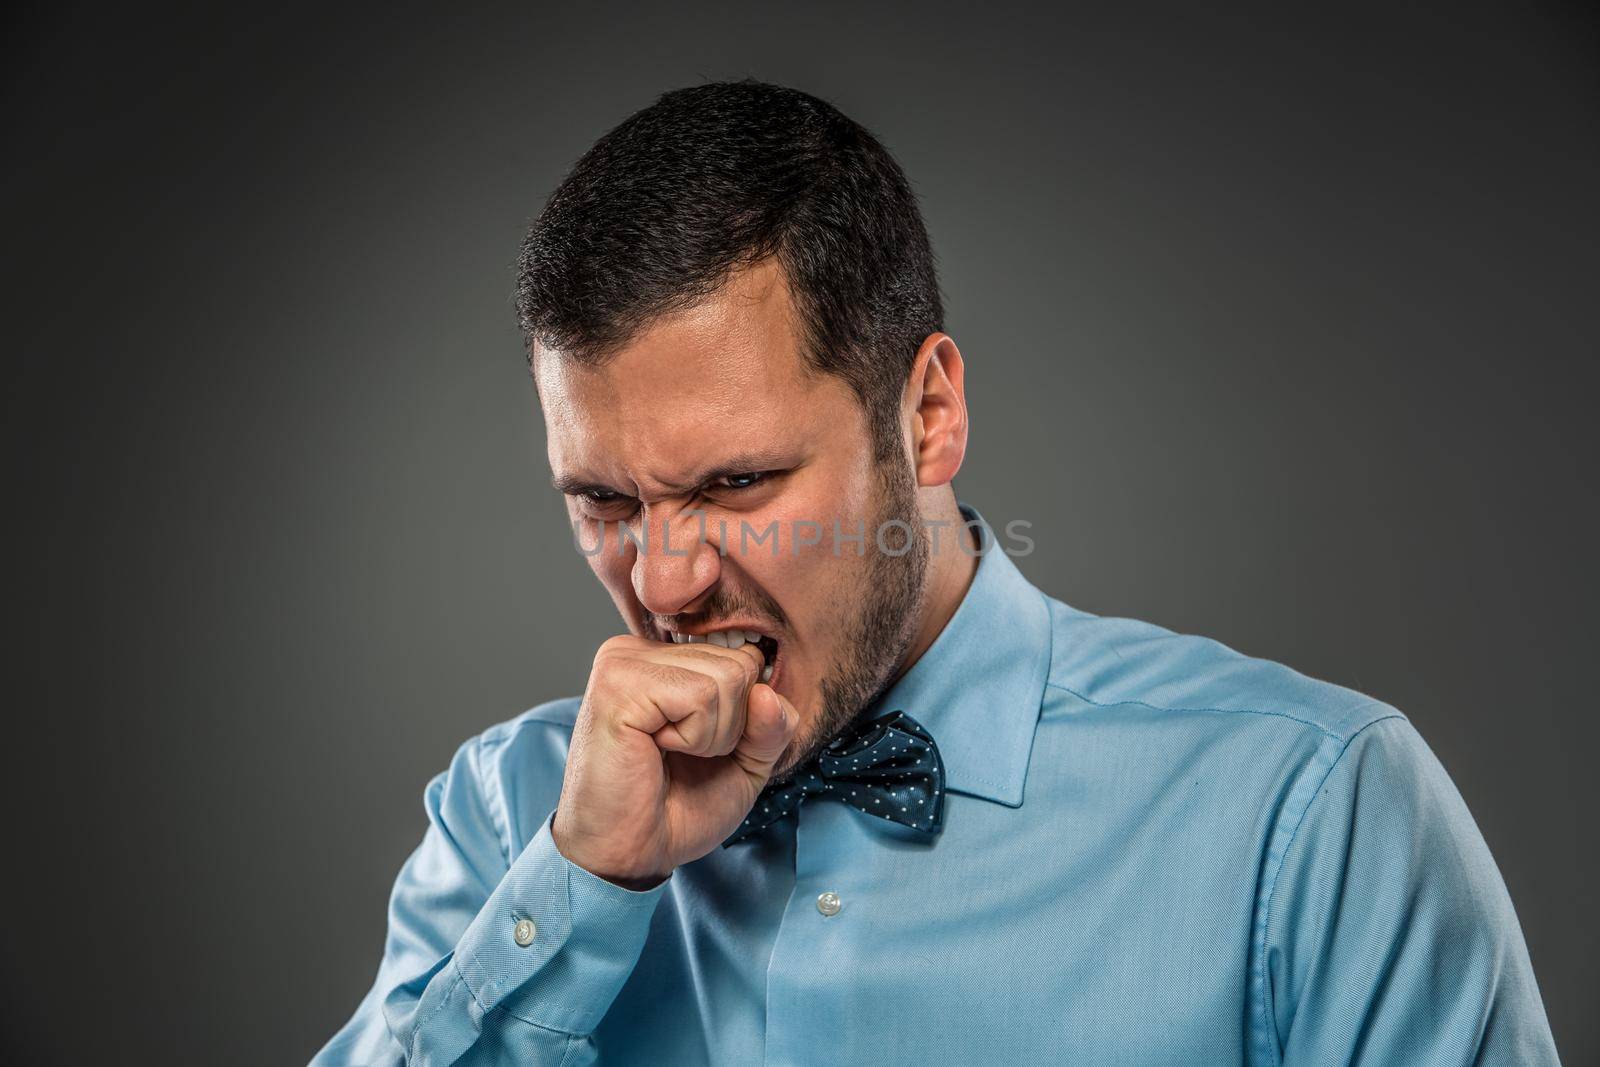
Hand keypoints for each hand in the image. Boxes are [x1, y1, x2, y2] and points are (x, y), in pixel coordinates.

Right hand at [550, 634, 798, 887]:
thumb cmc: (677, 809)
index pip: (744, 656)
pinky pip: (702, 696)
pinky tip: (656, 750)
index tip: (698, 745)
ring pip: (727, 678)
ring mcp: (624, 662)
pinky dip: (695, 737)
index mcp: (661, 658)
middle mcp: (638, 650)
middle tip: (681, 754)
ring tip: (668, 752)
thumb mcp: (745, 762)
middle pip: (740, 664)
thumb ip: (772, 725)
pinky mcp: (619, 685)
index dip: (744, 714)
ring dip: (712, 735)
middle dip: (730, 725)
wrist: (630, 853)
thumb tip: (767, 692)